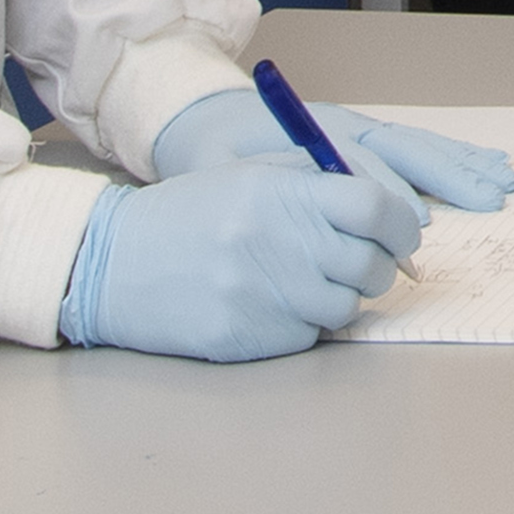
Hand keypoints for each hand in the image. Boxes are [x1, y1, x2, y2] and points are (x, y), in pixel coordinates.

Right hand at [58, 164, 429, 361]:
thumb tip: (389, 208)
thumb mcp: (250, 175)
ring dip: (336, 298)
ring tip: (301, 282)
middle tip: (351, 262)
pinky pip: (307, 337)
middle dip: (373, 267)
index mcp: (282, 195)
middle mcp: (277, 244)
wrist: (112, 261)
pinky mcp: (246, 338)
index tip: (401, 236)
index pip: (376, 210)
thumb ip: (318, 182)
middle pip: (372, 266)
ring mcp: (262, 296)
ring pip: (346, 308)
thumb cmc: (189, 215)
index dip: (400, 226)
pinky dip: (300, 324)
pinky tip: (266, 305)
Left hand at [151, 85, 513, 235]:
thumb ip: (260, 188)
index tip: (417, 223)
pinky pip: (420, 148)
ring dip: (464, 166)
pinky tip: (488, 165)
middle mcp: (347, 128)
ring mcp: (362, 132)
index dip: (391, 192)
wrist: (206, 119)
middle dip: (450, 175)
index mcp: (313, 132)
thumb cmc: (214, 152)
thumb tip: (303, 216)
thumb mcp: (224, 171)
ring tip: (502, 182)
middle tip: (488, 199)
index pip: (361, 162)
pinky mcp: (370, 142)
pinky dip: (456, 157)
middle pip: (407, 148)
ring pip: (421, 147)